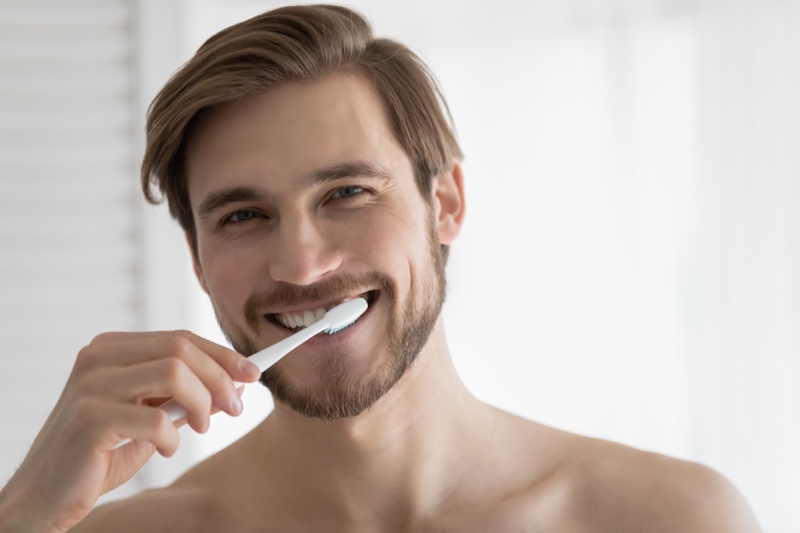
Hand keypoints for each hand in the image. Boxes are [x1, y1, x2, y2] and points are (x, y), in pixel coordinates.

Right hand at [0, 330, 260, 531]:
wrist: (46, 495)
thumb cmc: (99, 454)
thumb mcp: (147, 415)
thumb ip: (181, 395)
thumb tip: (234, 382)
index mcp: (111, 349)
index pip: (180, 338)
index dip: (222, 354)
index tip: (253, 373)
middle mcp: (97, 358)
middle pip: (181, 348)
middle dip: (220, 377)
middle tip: (237, 405)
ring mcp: (91, 385)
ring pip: (173, 373)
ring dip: (202, 402)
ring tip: (202, 426)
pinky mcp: (90, 418)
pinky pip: (155, 418)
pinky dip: (172, 437)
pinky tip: (165, 449)